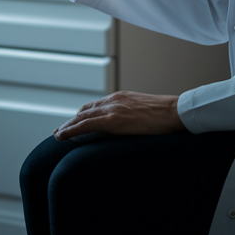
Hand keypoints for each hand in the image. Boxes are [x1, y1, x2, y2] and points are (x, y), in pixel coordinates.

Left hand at [53, 91, 185, 140]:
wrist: (176, 112)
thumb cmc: (168, 115)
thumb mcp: (147, 112)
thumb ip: (136, 116)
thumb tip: (135, 126)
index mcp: (122, 97)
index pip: (96, 105)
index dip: (84, 115)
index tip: (76, 122)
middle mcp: (113, 100)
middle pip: (85, 110)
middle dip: (72, 121)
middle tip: (61, 131)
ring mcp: (112, 108)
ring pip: (81, 117)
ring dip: (67, 126)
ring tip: (58, 135)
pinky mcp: (112, 120)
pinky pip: (85, 125)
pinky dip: (70, 130)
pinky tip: (61, 137)